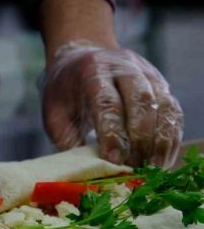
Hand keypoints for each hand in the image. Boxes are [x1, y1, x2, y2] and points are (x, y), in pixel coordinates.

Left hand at [41, 41, 183, 167]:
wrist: (80, 59)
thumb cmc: (65, 93)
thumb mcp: (55, 113)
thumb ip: (67, 139)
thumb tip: (87, 169)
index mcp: (92, 71)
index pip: (108, 102)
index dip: (113, 133)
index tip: (115, 160)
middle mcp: (124, 67)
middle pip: (141, 102)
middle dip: (140, 140)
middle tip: (135, 168)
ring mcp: (147, 73)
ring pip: (163, 106)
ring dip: (161, 141)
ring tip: (152, 168)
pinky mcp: (161, 84)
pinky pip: (173, 112)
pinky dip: (170, 137)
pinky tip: (162, 158)